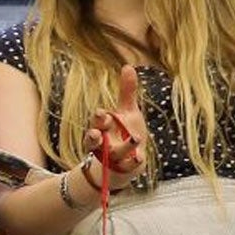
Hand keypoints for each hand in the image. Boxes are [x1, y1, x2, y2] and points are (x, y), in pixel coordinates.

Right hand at [81, 65, 150, 182]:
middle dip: (94, 137)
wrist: (126, 161)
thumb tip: (127, 66)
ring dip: (121, 147)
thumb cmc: (124, 132)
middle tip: (96, 133)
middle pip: (94, 140)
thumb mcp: (127, 111)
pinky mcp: (122, 168)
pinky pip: (126, 167)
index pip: (97, 121)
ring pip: (112, 153)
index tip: (102, 113)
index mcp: (102, 127)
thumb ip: (126, 92)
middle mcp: (102, 143)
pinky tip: (140, 158)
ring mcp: (111, 157)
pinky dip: (132, 162)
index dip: (99, 118)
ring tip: (135, 138)